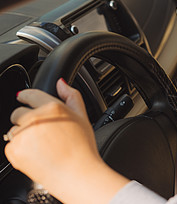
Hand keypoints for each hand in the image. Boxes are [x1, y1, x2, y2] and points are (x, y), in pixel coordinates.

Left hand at [5, 79, 128, 203]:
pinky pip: (11, 145)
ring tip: (42, 146)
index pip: (30, 95)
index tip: (23, 98)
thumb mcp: (83, 117)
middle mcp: (35, 118)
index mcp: (53, 107)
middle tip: (43, 132)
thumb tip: (61, 83)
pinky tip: (37, 154)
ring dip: (23, 135)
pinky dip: (21, 150)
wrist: (76, 174)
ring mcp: (23, 135)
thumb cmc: (82, 147)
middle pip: (18, 113)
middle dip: (26, 120)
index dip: (26, 96)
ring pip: (14, 130)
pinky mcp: (14, 150)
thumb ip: (71, 96)